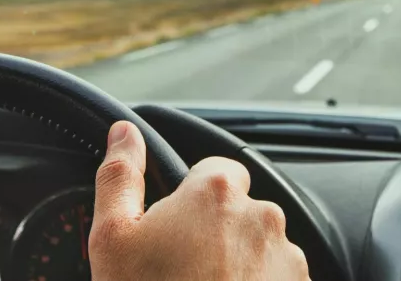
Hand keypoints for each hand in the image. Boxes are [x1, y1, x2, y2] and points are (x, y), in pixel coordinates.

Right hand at [89, 121, 309, 280]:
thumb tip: (124, 134)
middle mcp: (262, 218)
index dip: (189, 197)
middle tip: (179, 271)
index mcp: (216, 193)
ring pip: (259, 248)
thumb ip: (121, 176)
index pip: (212, 169)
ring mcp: (287, 260)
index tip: (172, 228)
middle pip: (237, 210)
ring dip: (237, 265)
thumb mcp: (113, 239)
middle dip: (214, 233)